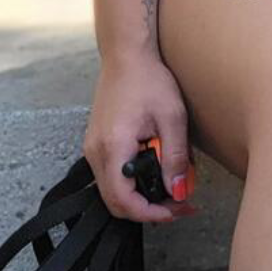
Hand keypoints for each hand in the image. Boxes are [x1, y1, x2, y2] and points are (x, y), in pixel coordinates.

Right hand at [83, 53, 196, 223]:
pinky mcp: (96, 144)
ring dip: (140, 197)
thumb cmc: (149, 80)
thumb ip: (175, 158)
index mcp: (113, 146)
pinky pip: (111, 176)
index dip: (151, 213)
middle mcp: (95, 152)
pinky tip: (155, 172)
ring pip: (112, 192)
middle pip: (115, 203)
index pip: (124, 200)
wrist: (126, 56)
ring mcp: (92, 149)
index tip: (176, 209)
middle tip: (179, 202)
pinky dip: (132, 183)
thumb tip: (179, 191)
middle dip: (148, 210)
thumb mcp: (172, 118)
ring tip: (171, 187)